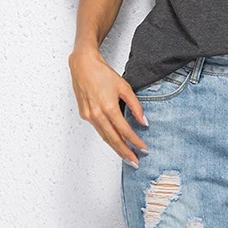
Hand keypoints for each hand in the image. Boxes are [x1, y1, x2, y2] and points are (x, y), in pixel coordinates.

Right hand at [68, 48, 149, 167]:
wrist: (83, 65)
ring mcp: (89, 116)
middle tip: (135, 162)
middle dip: (125, 153)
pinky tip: (115, 141)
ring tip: (127, 156)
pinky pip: (98, 130)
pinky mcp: (84, 115)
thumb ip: (135, 105)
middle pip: (113, 139)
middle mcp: (97, 115)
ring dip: (116, 148)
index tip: (144, 150)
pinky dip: (107, 137)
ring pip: (104, 137)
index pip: (125, 131)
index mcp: (108, 107)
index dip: (135, 142)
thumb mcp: (124, 87)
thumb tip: (144, 121)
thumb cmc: (103, 74)